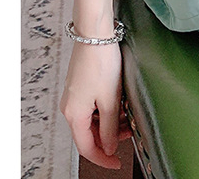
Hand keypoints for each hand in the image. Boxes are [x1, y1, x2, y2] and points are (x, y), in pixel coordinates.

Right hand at [60, 40, 132, 169]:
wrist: (95, 34)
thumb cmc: (100, 62)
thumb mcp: (110, 99)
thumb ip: (109, 126)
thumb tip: (108, 146)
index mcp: (74, 114)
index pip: (87, 147)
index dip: (102, 158)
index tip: (116, 163)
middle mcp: (70, 107)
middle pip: (90, 133)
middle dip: (110, 136)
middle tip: (128, 132)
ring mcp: (75, 96)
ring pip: (92, 119)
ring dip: (110, 122)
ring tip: (127, 115)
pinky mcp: (81, 85)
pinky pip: (93, 106)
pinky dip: (106, 109)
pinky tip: (119, 103)